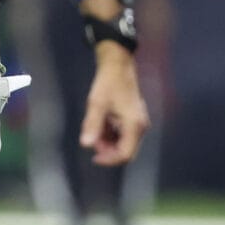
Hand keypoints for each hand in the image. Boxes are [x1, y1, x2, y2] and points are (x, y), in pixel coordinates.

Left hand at [81, 43, 149, 165]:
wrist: (117, 64)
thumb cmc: (108, 82)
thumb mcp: (96, 103)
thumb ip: (92, 124)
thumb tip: (85, 145)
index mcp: (135, 125)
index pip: (125, 154)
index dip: (109, 159)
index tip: (93, 157)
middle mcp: (140, 127)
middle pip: (125, 151)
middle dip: (107, 149)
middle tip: (91, 137)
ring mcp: (137, 123)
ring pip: (123, 143)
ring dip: (107, 141)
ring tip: (93, 127)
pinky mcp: (133, 119)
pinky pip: (122, 134)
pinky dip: (109, 133)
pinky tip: (99, 122)